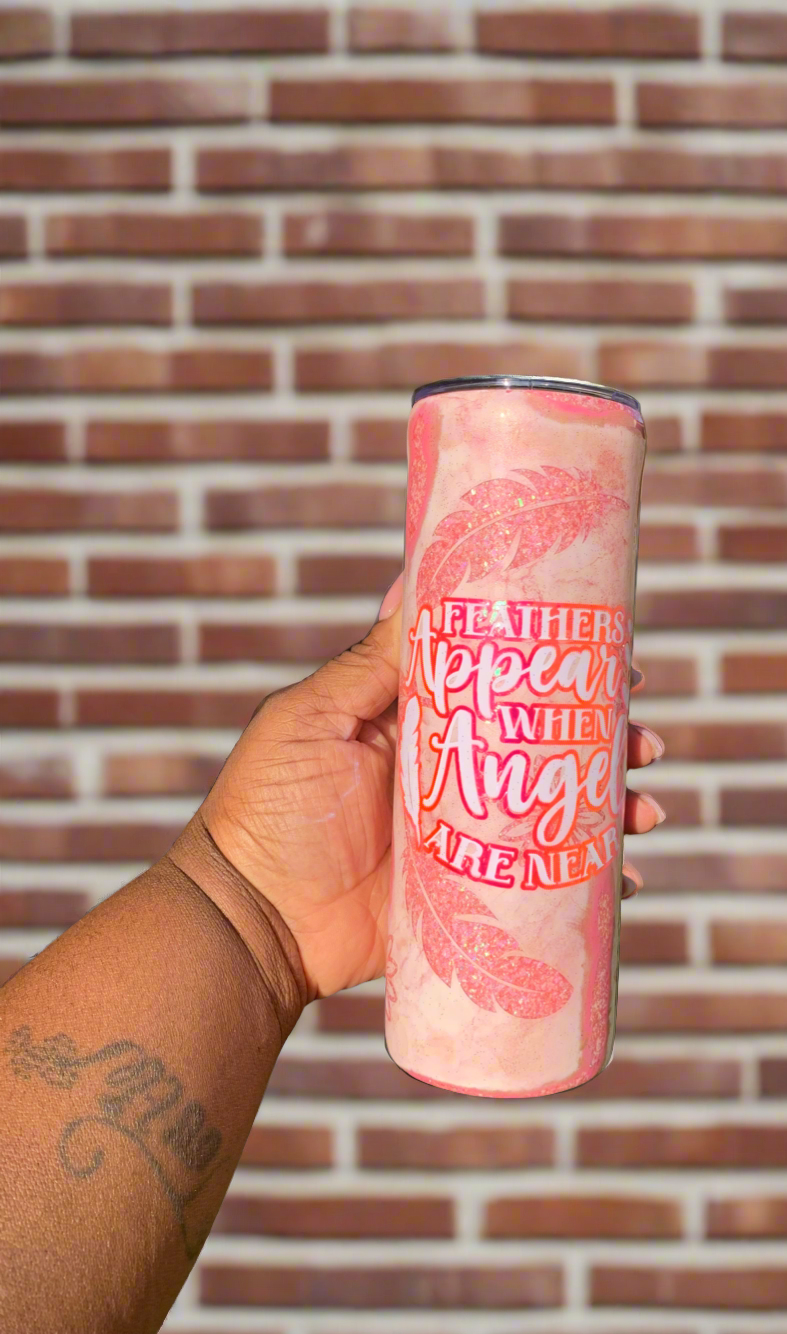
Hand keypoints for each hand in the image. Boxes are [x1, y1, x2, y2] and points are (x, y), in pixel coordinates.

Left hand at [199, 574, 664, 1000]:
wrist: (249, 920)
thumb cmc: (266, 809)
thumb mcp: (310, 719)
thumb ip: (366, 665)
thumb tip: (415, 585)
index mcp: (414, 724)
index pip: (498, 686)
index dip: (553, 672)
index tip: (610, 658)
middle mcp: (447, 775)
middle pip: (541, 748)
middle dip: (602, 743)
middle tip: (646, 742)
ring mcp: (461, 837)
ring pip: (552, 813)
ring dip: (608, 808)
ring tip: (644, 809)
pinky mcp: (465, 894)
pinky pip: (538, 884)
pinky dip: (587, 882)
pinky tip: (624, 881)